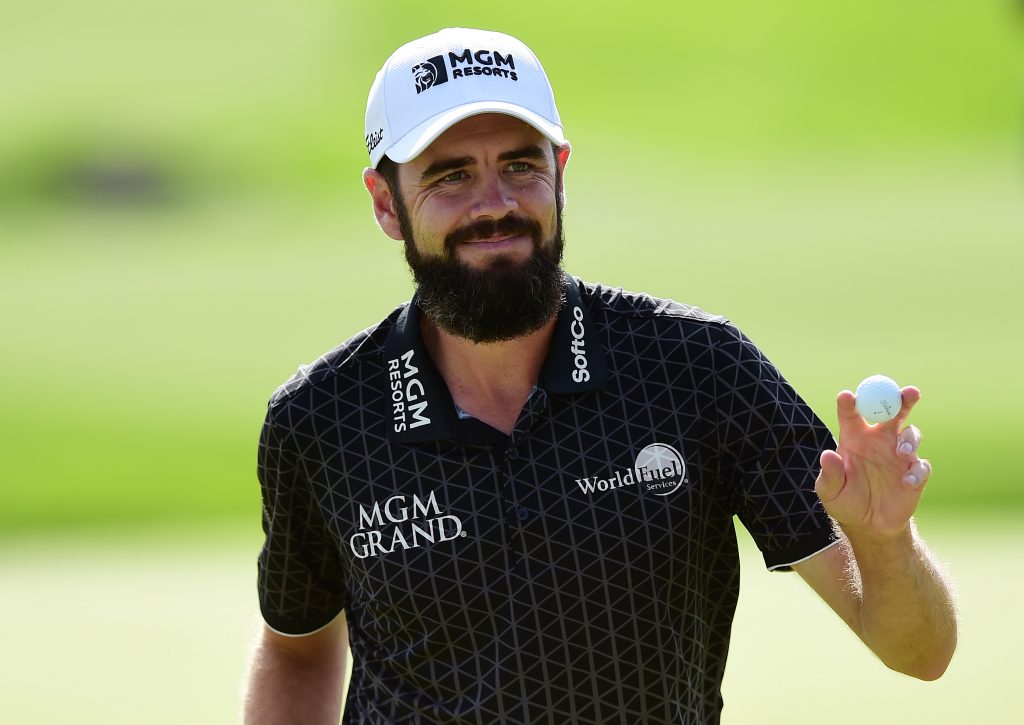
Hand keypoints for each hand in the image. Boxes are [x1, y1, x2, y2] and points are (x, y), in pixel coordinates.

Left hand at [815, 386, 931, 540]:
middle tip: (908, 392)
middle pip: (892, 412)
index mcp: (854, 438)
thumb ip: (829, 475)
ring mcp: (899, 454)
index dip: (850, 403)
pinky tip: (907, 482)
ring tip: (902, 452)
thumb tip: (828, 455)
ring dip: (909, 439)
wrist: (868, 525)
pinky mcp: (915, 473)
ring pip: (911, 434)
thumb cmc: (845, 501)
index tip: (847, 396)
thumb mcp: (830, 492)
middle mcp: (878, 440)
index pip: (852, 414)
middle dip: (900, 399)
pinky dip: (916, 472)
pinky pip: (921, 466)